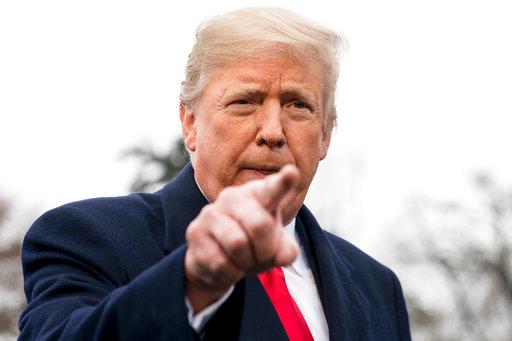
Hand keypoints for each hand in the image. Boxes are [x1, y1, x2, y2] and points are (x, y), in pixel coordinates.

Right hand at [184, 165, 299, 312]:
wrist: (215, 262)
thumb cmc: (252, 246)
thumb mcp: (275, 249)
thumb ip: (286, 251)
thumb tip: (284, 256)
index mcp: (258, 195)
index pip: (272, 188)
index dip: (283, 182)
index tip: (292, 173)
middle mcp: (233, 197)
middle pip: (259, 225)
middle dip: (265, 250)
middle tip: (262, 256)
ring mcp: (211, 212)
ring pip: (237, 244)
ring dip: (246, 262)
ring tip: (243, 259)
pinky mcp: (195, 232)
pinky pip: (220, 261)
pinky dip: (230, 272)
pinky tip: (227, 265)